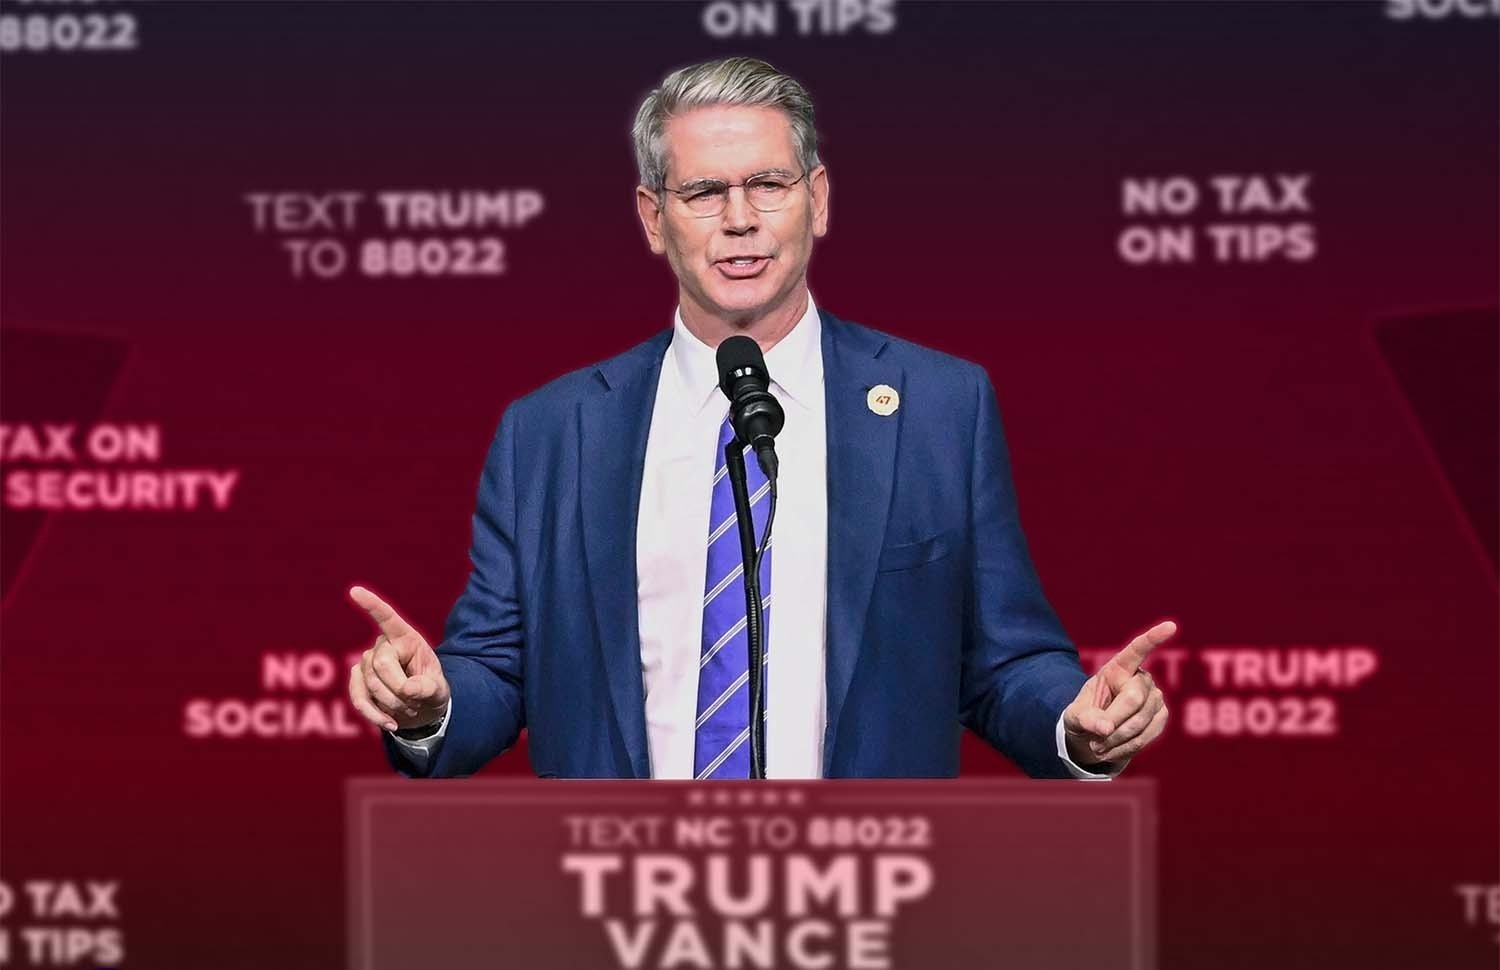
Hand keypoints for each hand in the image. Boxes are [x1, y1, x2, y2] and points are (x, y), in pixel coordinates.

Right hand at [346, 585, 450, 732]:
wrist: (421, 709)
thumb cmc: (432, 691)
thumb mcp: (440, 690)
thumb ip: (429, 688)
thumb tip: (408, 689)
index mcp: (407, 638)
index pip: (387, 618)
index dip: (372, 605)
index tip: (354, 591)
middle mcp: (383, 645)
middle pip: (381, 664)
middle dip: (399, 689)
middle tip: (416, 702)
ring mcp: (367, 662)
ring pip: (371, 684)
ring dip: (392, 704)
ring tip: (409, 708)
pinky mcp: (357, 681)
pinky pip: (359, 698)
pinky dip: (374, 714)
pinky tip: (391, 724)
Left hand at [1062, 620, 1174, 770]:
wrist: (1097, 731)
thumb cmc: (1085, 715)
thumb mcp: (1075, 716)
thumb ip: (1086, 719)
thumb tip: (1105, 728)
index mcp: (1118, 667)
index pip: (1137, 649)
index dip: (1153, 638)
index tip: (1171, 626)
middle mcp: (1141, 679)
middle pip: (1133, 699)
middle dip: (1113, 721)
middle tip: (1094, 738)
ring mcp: (1154, 697)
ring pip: (1140, 722)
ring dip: (1116, 739)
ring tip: (1096, 746)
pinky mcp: (1161, 716)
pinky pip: (1146, 736)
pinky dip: (1126, 747)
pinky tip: (1111, 749)